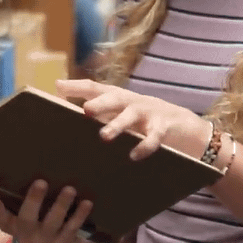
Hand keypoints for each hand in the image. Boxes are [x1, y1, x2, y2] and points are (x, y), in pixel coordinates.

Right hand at [0, 179, 93, 242]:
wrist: (71, 239)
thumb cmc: (44, 212)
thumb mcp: (33, 204)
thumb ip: (24, 190)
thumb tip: (27, 153)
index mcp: (13, 225)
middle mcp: (25, 236)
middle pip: (26, 219)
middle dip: (33, 201)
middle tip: (41, 182)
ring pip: (51, 224)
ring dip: (61, 206)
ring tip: (70, 189)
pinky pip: (71, 230)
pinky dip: (79, 216)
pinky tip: (86, 203)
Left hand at [57, 79, 209, 160]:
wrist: (184, 126)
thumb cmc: (142, 119)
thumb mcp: (120, 112)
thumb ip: (95, 107)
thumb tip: (60, 97)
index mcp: (118, 98)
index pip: (96, 88)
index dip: (77, 87)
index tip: (58, 88)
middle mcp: (131, 102)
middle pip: (114, 98)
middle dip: (100, 103)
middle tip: (85, 111)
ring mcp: (148, 113)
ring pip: (131, 116)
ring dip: (118, 124)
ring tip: (105, 136)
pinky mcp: (163, 127)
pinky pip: (153, 137)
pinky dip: (144, 146)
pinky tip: (134, 155)